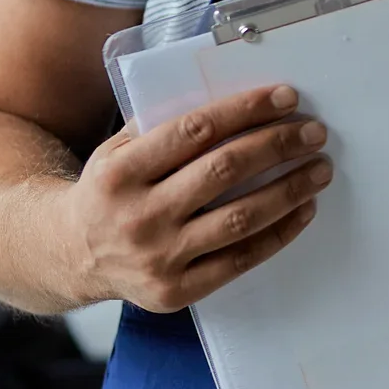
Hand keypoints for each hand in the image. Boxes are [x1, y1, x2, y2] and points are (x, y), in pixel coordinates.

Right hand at [57, 84, 330, 312]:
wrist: (69, 255)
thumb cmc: (109, 191)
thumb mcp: (117, 151)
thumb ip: (165, 126)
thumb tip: (241, 103)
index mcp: (119, 172)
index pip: (195, 131)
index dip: (246, 110)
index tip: (287, 97)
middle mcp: (137, 216)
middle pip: (223, 172)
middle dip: (277, 146)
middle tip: (314, 132)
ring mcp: (156, 258)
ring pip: (239, 218)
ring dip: (289, 190)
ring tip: (319, 169)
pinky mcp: (175, 291)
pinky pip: (239, 260)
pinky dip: (278, 234)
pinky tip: (303, 210)